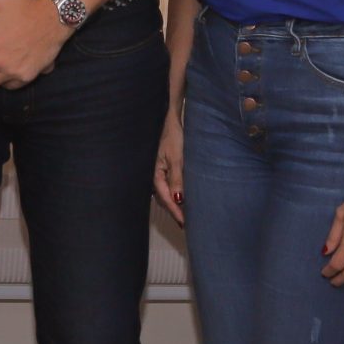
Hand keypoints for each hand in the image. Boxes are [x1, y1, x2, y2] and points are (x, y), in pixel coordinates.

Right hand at [154, 106, 186, 225]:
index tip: (185, 223)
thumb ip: (177, 179)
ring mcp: (159, 172)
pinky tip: (183, 198)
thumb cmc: (173, 137)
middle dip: (175, 211)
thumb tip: (178, 200)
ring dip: (175, 204)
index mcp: (155, 175)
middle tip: (188, 223)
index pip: (166, 199)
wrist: (171, 120)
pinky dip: (176, 195)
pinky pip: (169, 186)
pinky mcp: (164, 168)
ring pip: (166, 194)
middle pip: (164, 199)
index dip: (175, 212)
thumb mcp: (177, 158)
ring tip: (187, 213)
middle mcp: (155, 175)